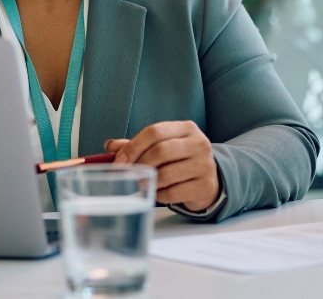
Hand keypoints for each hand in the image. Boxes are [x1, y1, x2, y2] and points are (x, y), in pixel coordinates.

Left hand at [105, 121, 219, 212]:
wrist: (211, 180)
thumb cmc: (181, 161)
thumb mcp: (163, 146)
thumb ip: (138, 145)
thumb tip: (111, 146)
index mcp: (187, 128)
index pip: (155, 131)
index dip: (133, 147)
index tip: (119, 161)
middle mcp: (199, 143)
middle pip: (161, 151)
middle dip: (139, 164)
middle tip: (129, 175)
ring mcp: (205, 165)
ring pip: (167, 173)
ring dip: (149, 181)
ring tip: (142, 184)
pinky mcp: (206, 186)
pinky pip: (174, 192)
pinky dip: (160, 195)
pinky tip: (158, 192)